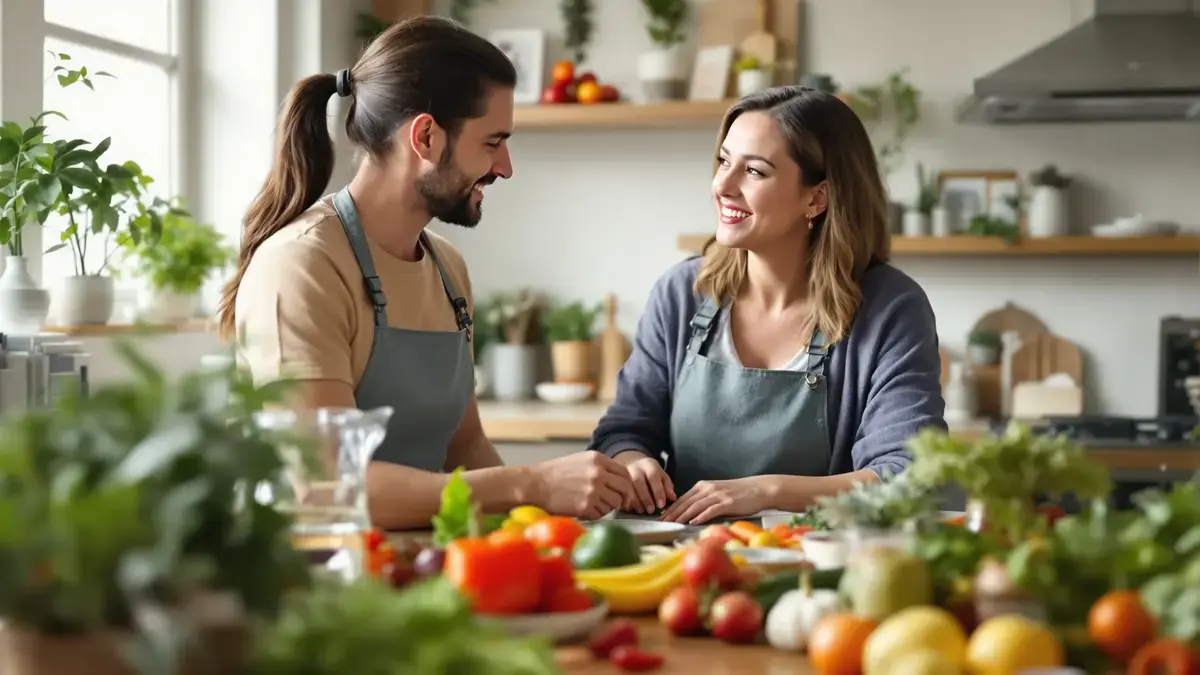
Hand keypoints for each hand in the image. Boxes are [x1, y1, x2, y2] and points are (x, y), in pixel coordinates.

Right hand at [528, 451, 636, 519]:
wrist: (534, 485)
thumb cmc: (554, 474)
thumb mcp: (580, 461)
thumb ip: (599, 467)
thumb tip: (617, 480)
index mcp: (598, 459)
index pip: (625, 473)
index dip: (627, 485)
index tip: (624, 492)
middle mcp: (599, 473)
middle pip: (625, 489)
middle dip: (624, 498)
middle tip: (618, 504)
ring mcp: (594, 490)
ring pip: (614, 503)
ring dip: (608, 507)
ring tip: (594, 505)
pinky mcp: (586, 506)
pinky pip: (601, 514)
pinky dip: (596, 514)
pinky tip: (585, 510)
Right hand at [612, 450, 674, 513]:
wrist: (632, 465)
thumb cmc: (650, 474)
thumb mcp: (661, 476)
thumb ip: (667, 485)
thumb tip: (672, 498)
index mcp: (648, 464)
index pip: (653, 475)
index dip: (658, 491)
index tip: (661, 505)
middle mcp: (634, 467)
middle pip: (638, 481)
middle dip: (645, 497)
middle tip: (651, 510)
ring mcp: (623, 473)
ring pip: (627, 486)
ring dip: (635, 501)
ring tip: (642, 510)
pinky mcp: (615, 481)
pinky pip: (618, 491)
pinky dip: (625, 501)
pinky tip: (631, 508)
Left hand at [660, 477, 777, 524]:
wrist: (759, 489)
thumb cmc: (738, 493)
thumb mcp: (717, 492)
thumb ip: (704, 499)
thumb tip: (689, 512)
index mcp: (703, 486)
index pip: (683, 498)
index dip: (671, 507)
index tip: (661, 516)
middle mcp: (708, 489)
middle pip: (686, 502)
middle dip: (673, 513)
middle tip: (662, 522)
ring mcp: (718, 495)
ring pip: (696, 506)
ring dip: (683, 515)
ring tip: (673, 523)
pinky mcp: (728, 502)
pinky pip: (711, 509)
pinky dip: (701, 516)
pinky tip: (693, 522)